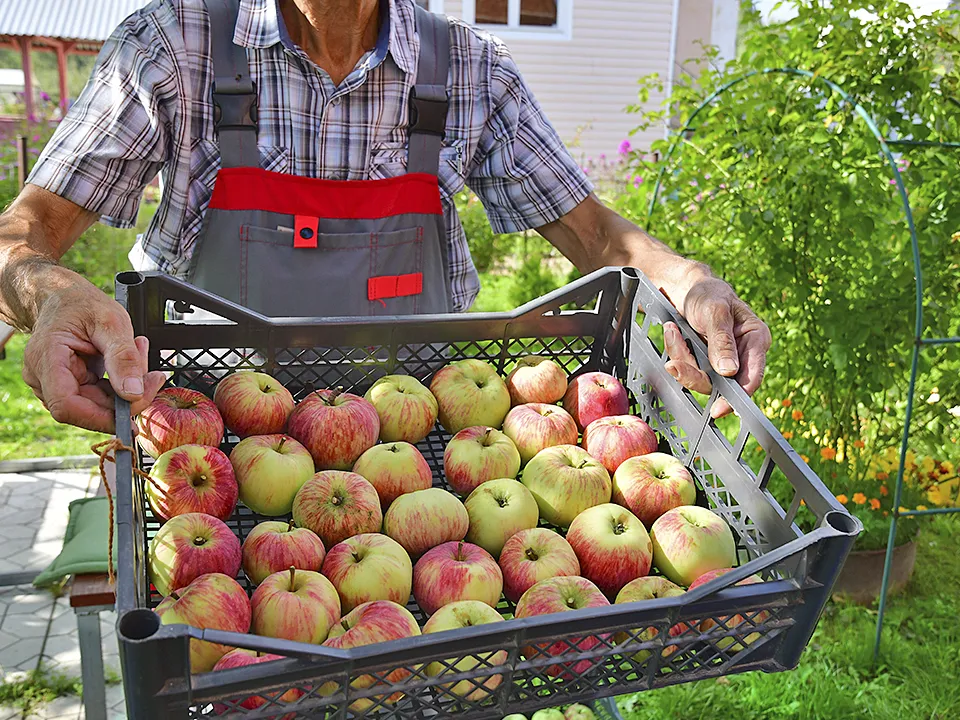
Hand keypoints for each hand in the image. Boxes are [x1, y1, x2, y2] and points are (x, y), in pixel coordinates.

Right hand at [21, 286, 166, 432]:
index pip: (66, 406)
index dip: (100, 418)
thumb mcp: (111, 322)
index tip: (133, 415)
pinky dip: (120, 383)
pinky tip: (131, 361)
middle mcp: (43, 377)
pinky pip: (98, 395)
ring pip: (96, 404)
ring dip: (125, 388)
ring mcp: (54, 383)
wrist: (63, 295)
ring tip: (140, 353)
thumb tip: (134, 394)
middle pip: (86, 408)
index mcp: (46, 359)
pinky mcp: (69, 384)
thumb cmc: (82, 303)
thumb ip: (123, 357)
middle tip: (153, 376)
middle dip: (125, 397)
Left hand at [662, 276, 770, 418]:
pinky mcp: (704, 361)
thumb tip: (730, 372)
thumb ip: (722, 341)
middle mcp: (742, 354)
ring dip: (681, 359)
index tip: (719, 409)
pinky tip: (672, 333)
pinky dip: (677, 354)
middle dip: (694, 373)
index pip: (753, 376)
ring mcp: (722, 360)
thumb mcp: (715, 312)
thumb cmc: (707, 293)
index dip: (738, 396)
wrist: (686, 287)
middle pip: (723, 383)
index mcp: (756, 339)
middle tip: (674, 364)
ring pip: (702, 378)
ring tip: (672, 332)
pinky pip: (689, 369)